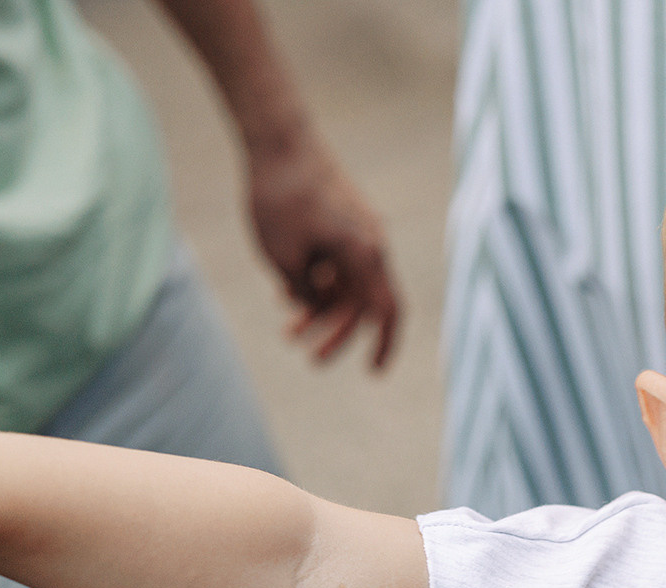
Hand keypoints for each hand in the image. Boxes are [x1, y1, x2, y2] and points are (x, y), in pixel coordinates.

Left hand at [249, 135, 400, 369]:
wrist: (278, 138)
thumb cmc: (279, 197)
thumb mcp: (283, 259)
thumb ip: (305, 293)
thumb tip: (316, 304)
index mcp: (365, 253)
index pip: (387, 311)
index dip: (384, 346)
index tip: (372, 372)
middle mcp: (370, 242)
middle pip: (364, 303)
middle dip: (338, 334)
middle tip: (310, 359)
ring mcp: (357, 230)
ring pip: (347, 284)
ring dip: (321, 310)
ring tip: (289, 331)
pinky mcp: (342, 220)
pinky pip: (337, 264)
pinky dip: (317, 282)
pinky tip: (285, 293)